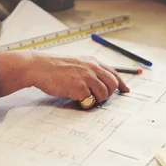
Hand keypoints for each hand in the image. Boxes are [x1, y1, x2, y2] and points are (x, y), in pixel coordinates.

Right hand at [0, 51, 129, 107]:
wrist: (40, 67)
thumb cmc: (54, 67)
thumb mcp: (76, 62)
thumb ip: (89, 69)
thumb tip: (99, 81)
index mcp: (92, 61)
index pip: (113, 73)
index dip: (121, 83)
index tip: (125, 90)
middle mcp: (92, 68)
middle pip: (112, 85)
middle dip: (108, 94)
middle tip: (98, 98)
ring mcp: (86, 77)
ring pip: (103, 95)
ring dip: (96, 100)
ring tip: (85, 98)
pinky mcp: (79, 87)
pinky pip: (90, 101)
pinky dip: (85, 103)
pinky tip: (76, 99)